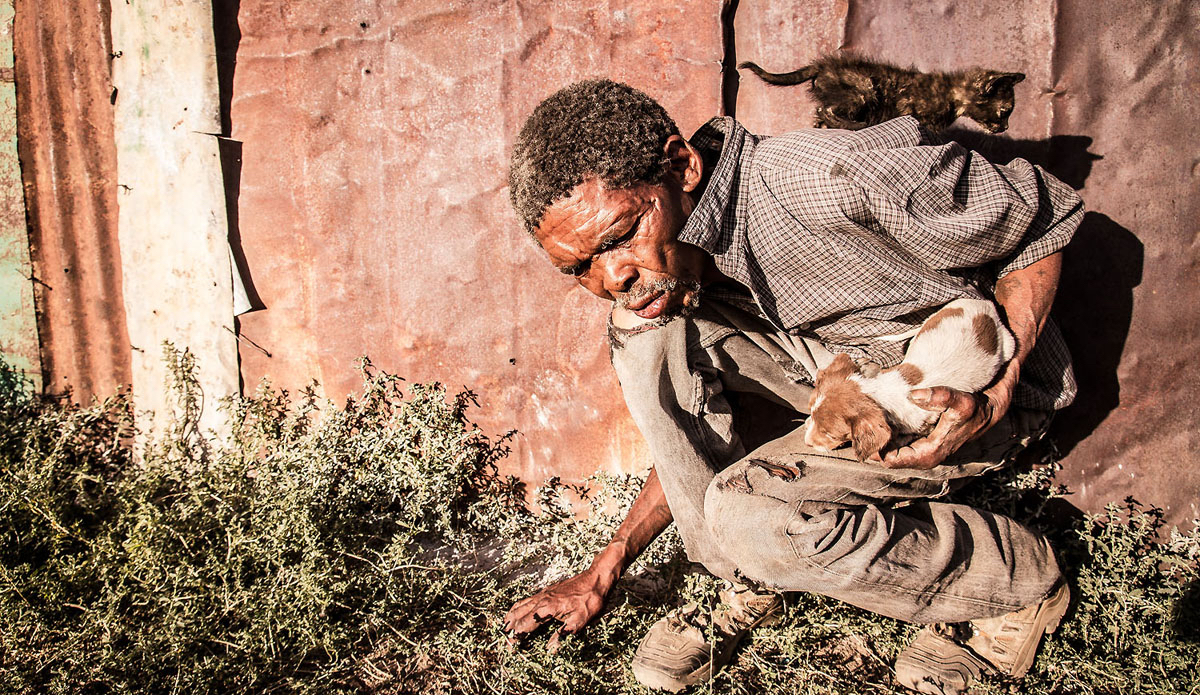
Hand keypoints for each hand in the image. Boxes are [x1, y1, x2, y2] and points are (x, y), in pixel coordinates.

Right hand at [503, 566, 614, 651]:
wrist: (596, 578)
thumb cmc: (590, 600)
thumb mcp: (580, 621)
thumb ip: (563, 635)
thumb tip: (550, 650)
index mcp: (547, 609)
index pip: (524, 625)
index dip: (516, 637)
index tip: (511, 648)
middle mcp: (541, 600)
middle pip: (518, 614)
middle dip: (510, 628)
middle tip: (506, 641)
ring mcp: (543, 594)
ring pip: (520, 605)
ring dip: (511, 617)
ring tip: (505, 626)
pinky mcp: (547, 591)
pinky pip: (527, 600)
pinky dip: (518, 607)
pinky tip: (519, 611)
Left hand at [879, 359, 1017, 469]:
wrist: (986, 411)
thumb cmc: (973, 409)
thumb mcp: (960, 401)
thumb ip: (939, 397)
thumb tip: (913, 394)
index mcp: (927, 454)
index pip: (890, 460)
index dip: (875, 446)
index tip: (866, 426)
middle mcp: (921, 456)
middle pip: (885, 455)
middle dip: (873, 440)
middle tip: (859, 420)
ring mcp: (920, 450)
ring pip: (889, 449)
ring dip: (878, 436)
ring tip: (866, 417)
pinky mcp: (919, 441)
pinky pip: (895, 441)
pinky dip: (886, 431)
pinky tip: (879, 416)